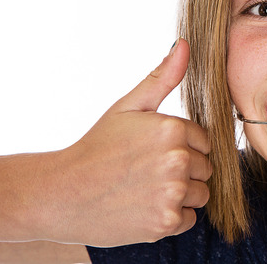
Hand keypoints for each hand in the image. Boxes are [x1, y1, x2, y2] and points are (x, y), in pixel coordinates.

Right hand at [42, 39, 211, 246]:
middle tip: (147, 171)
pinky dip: (172, 217)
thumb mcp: (128, 107)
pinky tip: (145, 207)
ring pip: (201, 194)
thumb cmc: (97, 148)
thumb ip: (162, 78)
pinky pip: (190, 218)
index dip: (181, 146)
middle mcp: (177, 160)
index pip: (204, 141)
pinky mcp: (166, 222)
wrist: (61, 193)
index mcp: (172, 129)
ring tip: (146, 188)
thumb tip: (185, 44)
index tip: (152, 152)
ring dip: (181, 194)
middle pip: (205, 168)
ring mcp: (172, 193)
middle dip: (184, 170)